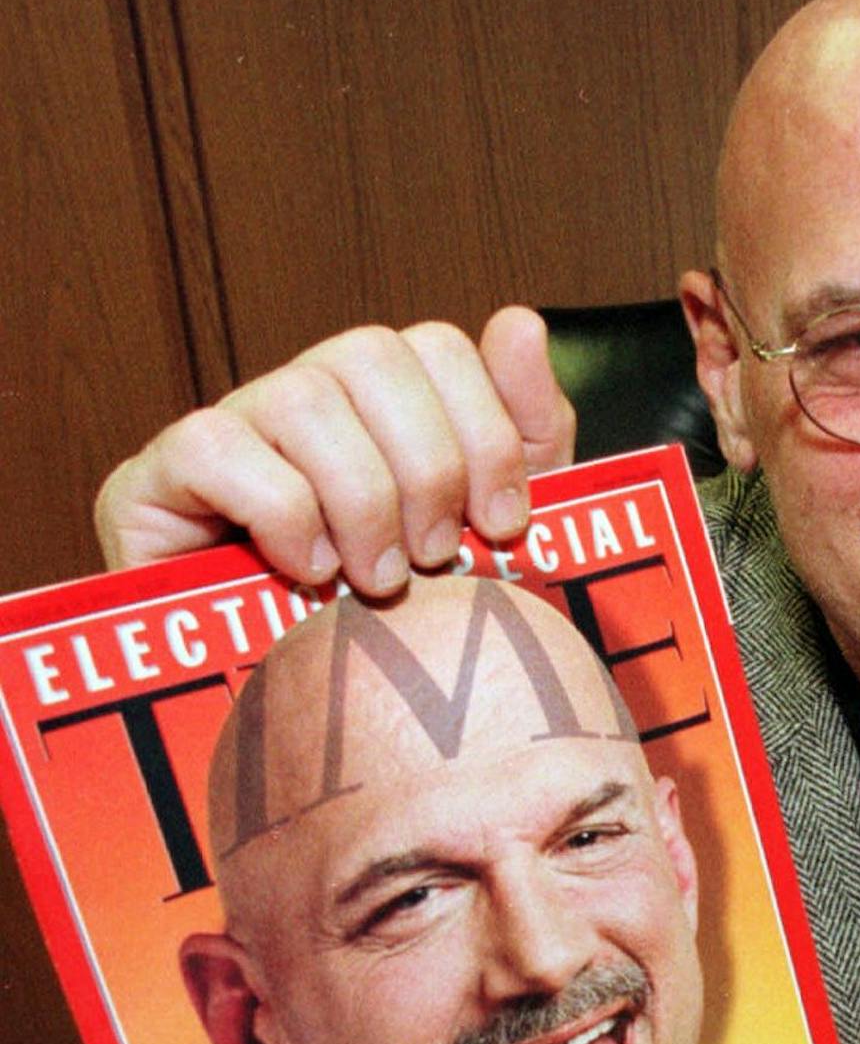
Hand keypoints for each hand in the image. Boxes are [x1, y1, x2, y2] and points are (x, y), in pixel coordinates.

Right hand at [95, 306, 576, 593]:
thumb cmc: (404, 624)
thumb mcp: (491, 534)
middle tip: (436, 556)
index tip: (503, 524)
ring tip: (376, 579)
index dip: (484, 430)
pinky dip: (280, 512)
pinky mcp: (152, 481)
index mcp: (381, 405)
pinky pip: (214, 446)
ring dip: (360, 498)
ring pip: (301, 397)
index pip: (435, 346)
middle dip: (427, 466)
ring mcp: (226, 433)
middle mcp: (302, 399)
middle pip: (371, 354)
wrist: (305, 720)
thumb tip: (519, 323)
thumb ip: (523, 432)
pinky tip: (309, 571)